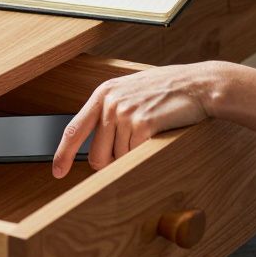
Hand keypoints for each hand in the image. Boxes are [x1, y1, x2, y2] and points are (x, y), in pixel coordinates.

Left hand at [52, 63, 218, 177]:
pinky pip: (135, 155)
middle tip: (130, 150)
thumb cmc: (167, 90)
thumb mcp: (131, 92)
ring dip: (133, 154)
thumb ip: (111, 110)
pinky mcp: (142, 124)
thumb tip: (98, 143)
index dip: (62, 154)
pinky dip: (145, 153)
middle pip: (96, 155)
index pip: (73, 129)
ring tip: (150, 132)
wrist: (198, 85)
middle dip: (110, 162)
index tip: (57, 171)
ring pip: (118, 158)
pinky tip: (157, 135)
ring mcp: (125, 113)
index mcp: (103, 93)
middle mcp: (110, 103)